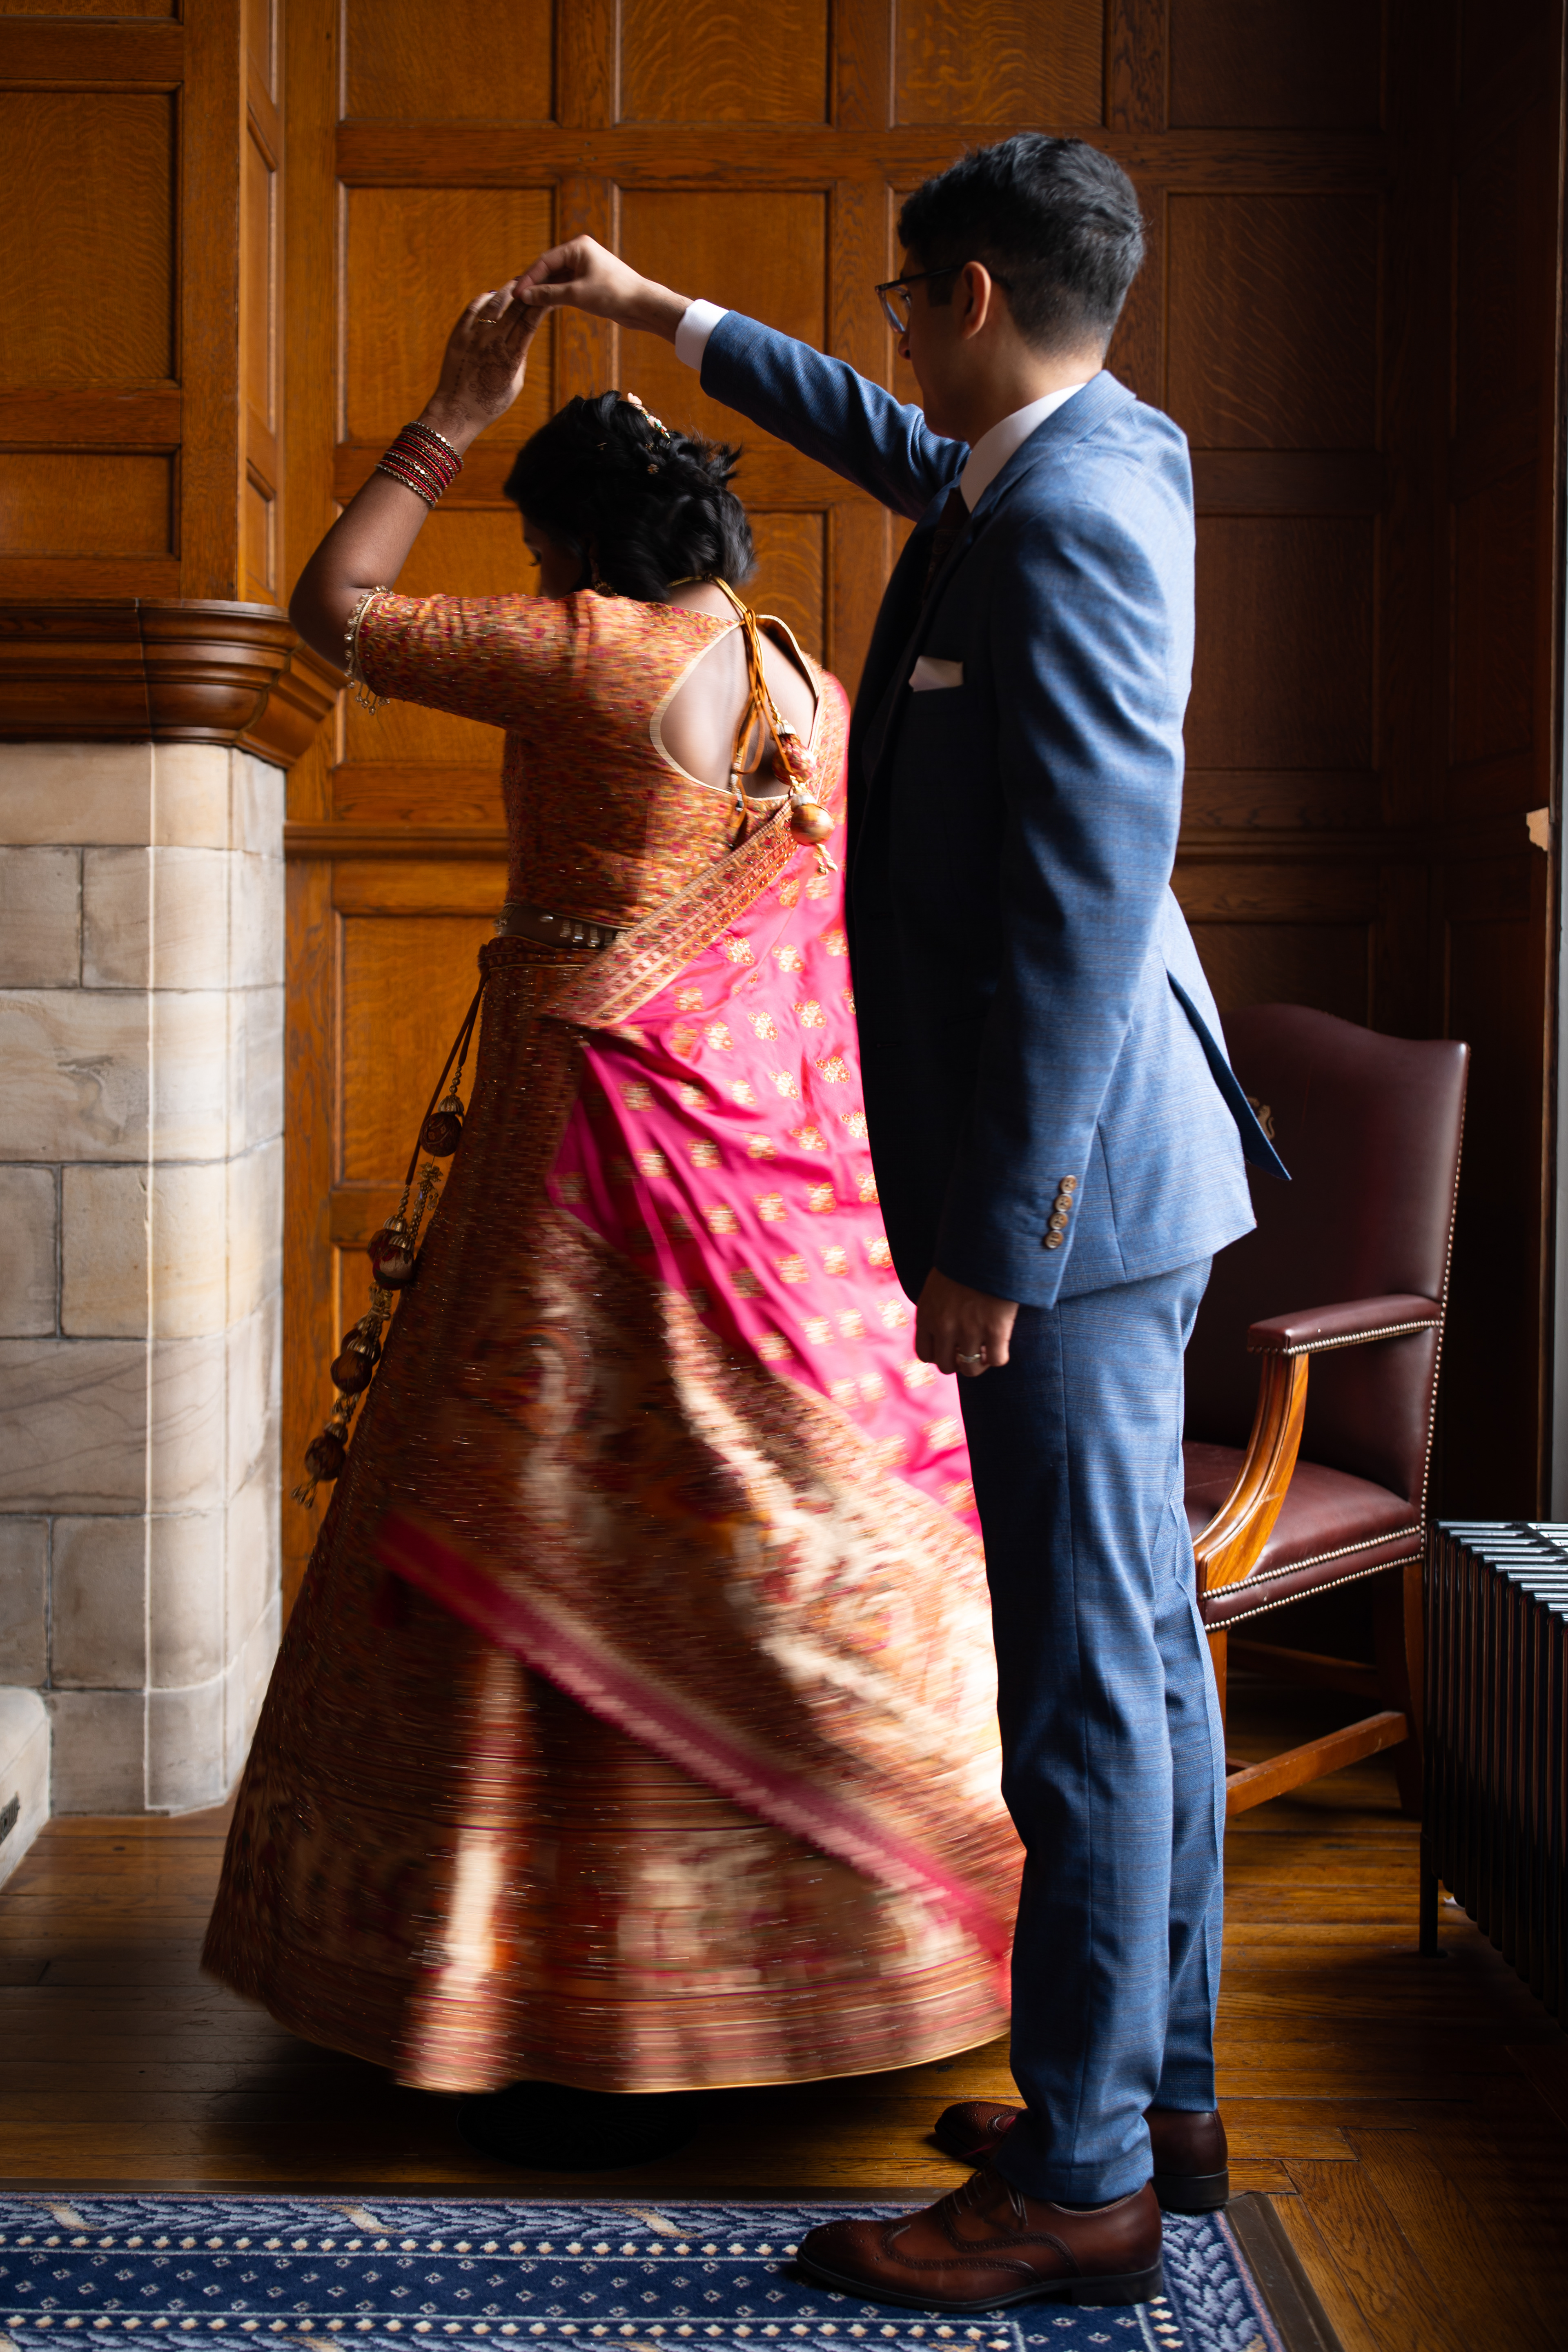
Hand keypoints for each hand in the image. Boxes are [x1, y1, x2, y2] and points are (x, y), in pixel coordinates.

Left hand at [421, 289, 544, 450]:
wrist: (456, 411)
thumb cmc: (489, 402)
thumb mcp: (515, 384)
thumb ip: (521, 357)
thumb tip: (522, 335)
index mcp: (511, 357)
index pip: (530, 321)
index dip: (541, 305)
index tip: (549, 295)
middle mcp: (493, 342)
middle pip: (515, 308)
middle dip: (528, 292)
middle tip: (536, 281)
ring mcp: (474, 336)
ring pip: (495, 303)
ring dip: (508, 290)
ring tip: (516, 283)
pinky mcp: (458, 334)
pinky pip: (473, 308)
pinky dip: (484, 299)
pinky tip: (492, 295)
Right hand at [509, 238, 689, 340]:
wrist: (642, 305)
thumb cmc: (613, 294)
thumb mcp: (576, 294)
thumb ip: (548, 294)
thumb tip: (525, 296)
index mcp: (578, 246)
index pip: (545, 261)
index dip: (529, 278)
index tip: (517, 294)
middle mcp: (581, 253)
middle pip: (549, 268)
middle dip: (534, 284)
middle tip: (518, 299)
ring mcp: (585, 267)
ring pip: (557, 278)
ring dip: (544, 291)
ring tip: (527, 304)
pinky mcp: (590, 282)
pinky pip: (566, 287)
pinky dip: (555, 296)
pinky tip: (543, 306)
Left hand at [915, 1269, 1018, 1377]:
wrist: (987, 1245)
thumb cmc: (963, 1263)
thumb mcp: (937, 1286)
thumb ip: (935, 1310)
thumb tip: (941, 1332)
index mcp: (926, 1315)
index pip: (925, 1354)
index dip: (940, 1356)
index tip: (951, 1350)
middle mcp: (944, 1327)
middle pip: (946, 1365)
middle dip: (958, 1362)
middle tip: (971, 1352)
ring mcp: (969, 1330)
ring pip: (971, 1368)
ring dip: (979, 1363)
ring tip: (986, 1352)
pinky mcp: (995, 1329)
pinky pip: (996, 1360)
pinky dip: (999, 1357)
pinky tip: (1000, 1345)